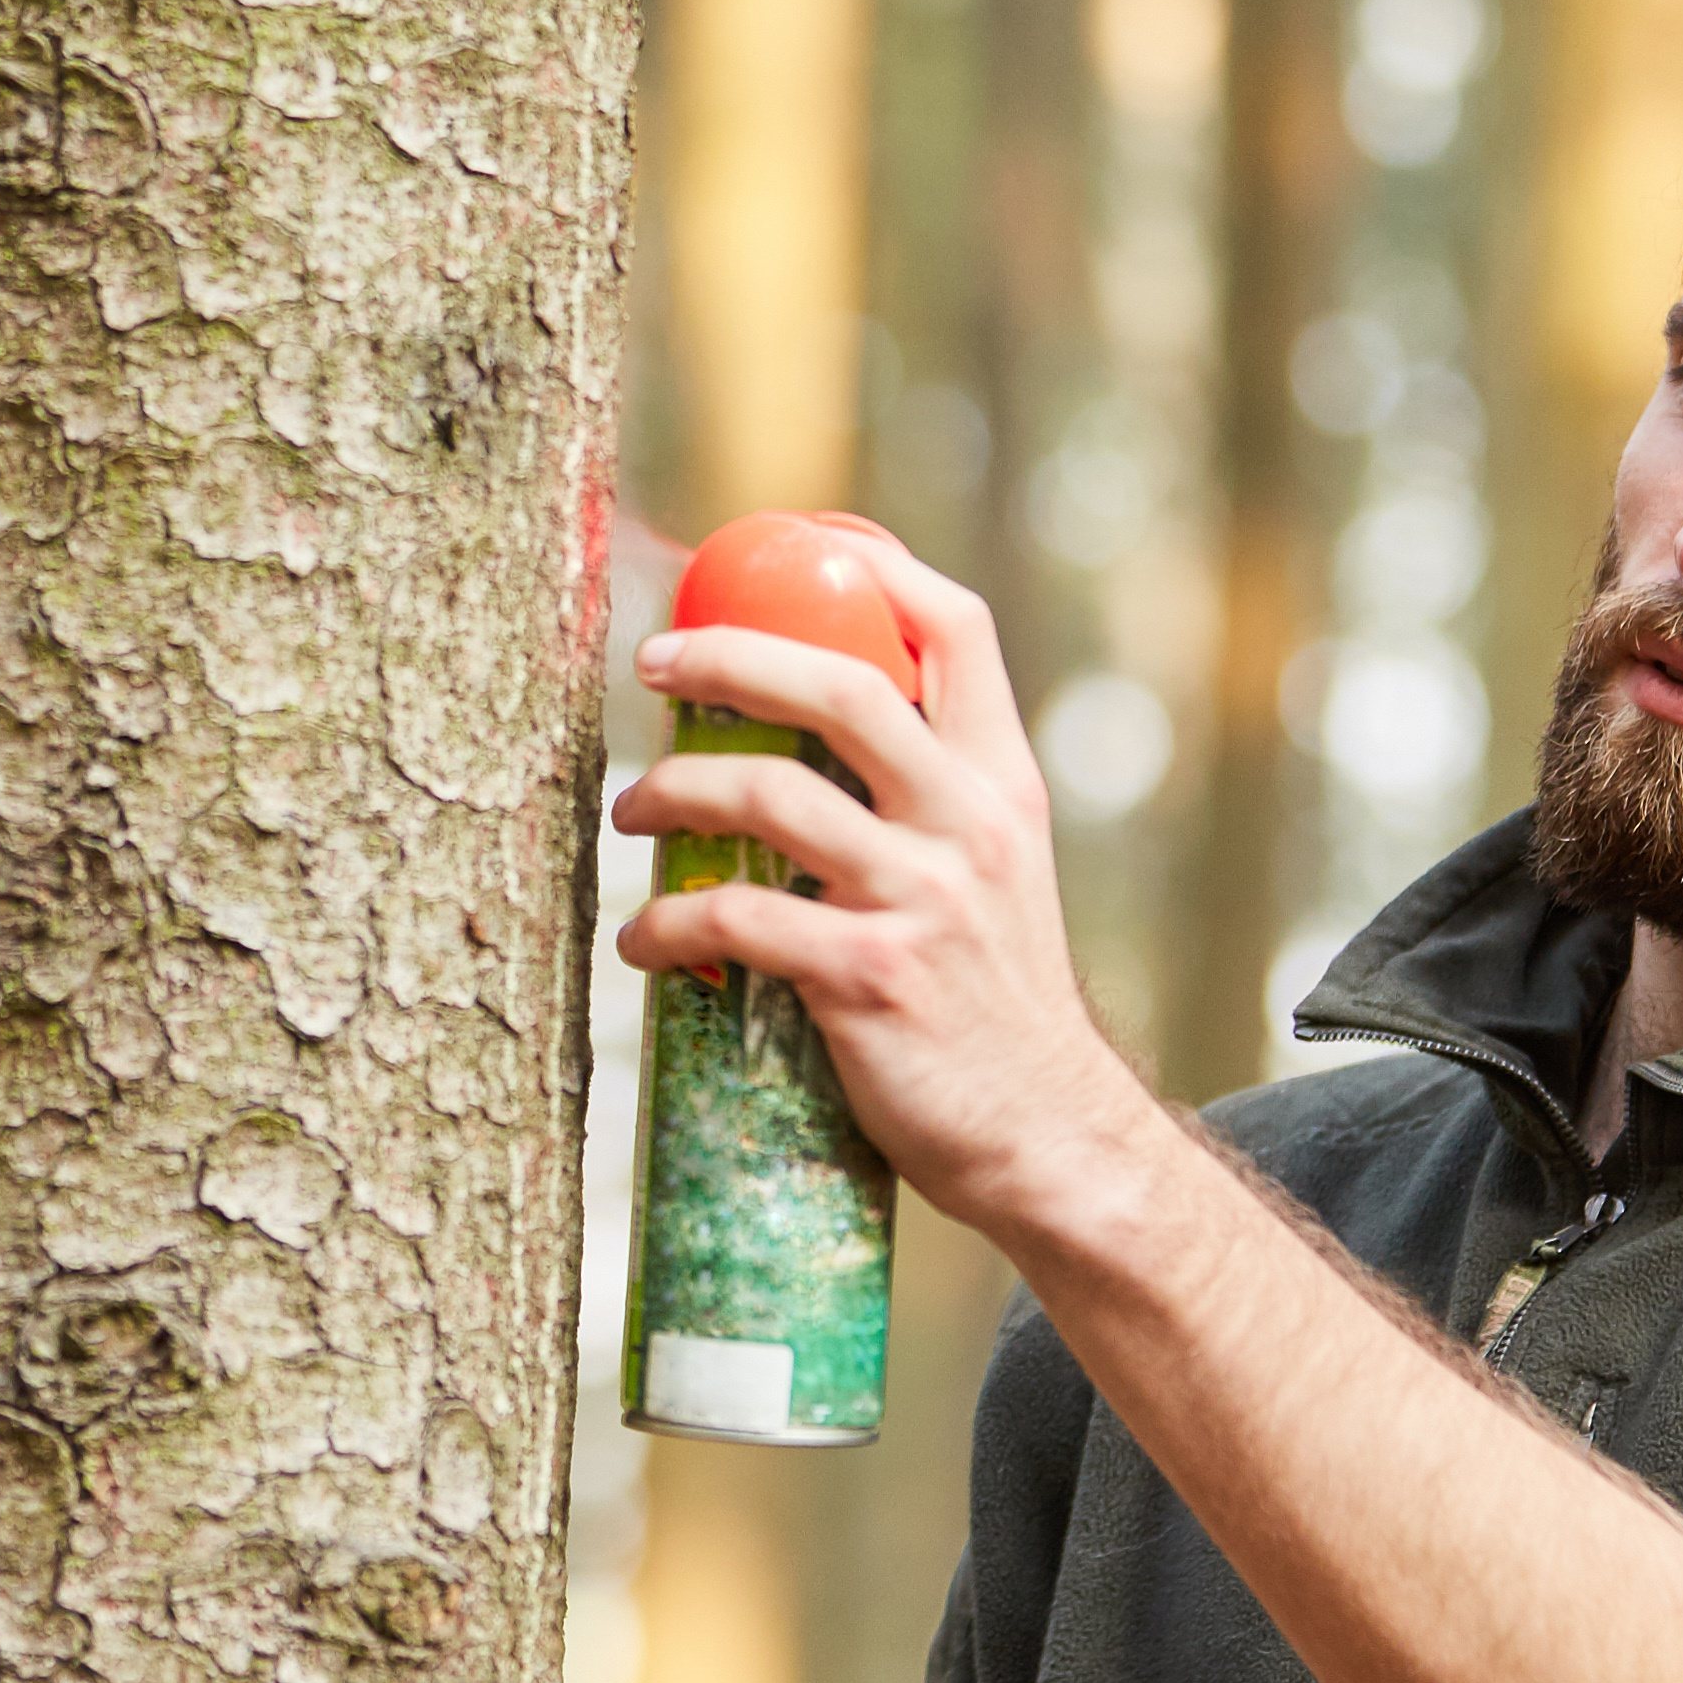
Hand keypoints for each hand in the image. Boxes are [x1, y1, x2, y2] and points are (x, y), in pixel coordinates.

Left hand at [607, 520, 1153, 1235]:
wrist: (1051, 1140)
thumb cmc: (998, 1011)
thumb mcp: (997, 881)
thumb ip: (930, 806)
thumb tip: (815, 746)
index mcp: (1003, 788)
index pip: (959, 632)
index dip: (875, 567)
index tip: (792, 542)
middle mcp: (970, 828)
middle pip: (844, 685)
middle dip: (732, 656)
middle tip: (654, 664)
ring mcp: (922, 902)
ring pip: (771, 800)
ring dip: (676, 794)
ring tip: (631, 813)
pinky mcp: (870, 980)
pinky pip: (739, 924)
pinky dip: (667, 926)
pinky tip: (640, 942)